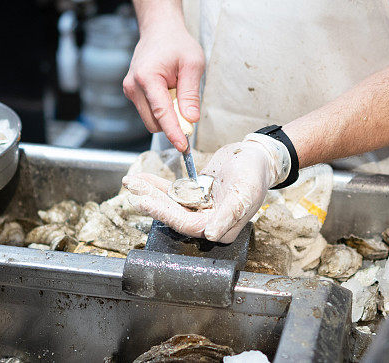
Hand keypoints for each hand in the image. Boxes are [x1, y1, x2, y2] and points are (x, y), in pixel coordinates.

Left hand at [122, 135, 289, 242]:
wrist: (257, 156)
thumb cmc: (256, 173)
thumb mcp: (246, 192)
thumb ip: (230, 214)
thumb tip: (211, 233)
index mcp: (222, 227)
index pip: (188, 225)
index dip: (166, 215)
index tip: (146, 202)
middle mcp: (209, 220)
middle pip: (175, 215)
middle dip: (152, 202)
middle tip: (133, 190)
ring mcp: (200, 207)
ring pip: (170, 203)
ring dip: (151, 193)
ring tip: (132, 182)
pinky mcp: (194, 194)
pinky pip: (173, 192)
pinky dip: (157, 185)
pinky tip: (142, 179)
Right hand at [123, 19, 203, 150]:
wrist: (159, 30)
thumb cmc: (177, 43)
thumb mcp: (193, 64)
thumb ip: (191, 94)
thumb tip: (191, 120)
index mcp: (147, 78)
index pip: (161, 114)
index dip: (174, 132)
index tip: (183, 147)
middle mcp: (133, 86)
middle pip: (154, 122)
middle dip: (173, 123)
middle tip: (189, 105)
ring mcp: (130, 90)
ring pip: (151, 120)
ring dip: (168, 115)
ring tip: (177, 90)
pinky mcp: (132, 93)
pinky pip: (149, 112)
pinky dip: (162, 109)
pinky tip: (169, 91)